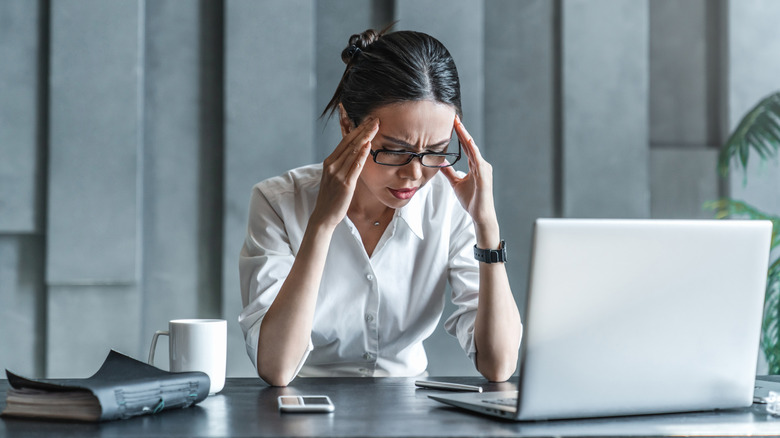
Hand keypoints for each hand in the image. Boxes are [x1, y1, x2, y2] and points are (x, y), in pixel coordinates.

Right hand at [311, 117, 379, 228]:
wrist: (324, 216)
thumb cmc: (332, 197)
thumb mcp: (335, 177)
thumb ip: (343, 165)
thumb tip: (355, 154)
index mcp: (329, 162)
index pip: (345, 141)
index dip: (357, 129)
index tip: (368, 121)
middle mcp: (332, 165)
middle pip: (350, 143)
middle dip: (363, 129)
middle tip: (375, 118)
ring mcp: (337, 174)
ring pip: (353, 151)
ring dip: (365, 137)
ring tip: (376, 126)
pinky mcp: (345, 184)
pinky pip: (355, 166)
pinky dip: (362, 155)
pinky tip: (368, 145)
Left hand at [440, 116, 499, 244]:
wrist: (480, 215)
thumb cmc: (472, 200)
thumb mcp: (456, 183)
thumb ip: (449, 172)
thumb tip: (440, 163)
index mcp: (475, 165)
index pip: (466, 147)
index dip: (459, 135)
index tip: (452, 123)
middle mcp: (481, 164)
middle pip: (469, 144)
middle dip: (461, 131)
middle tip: (454, 117)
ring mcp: (484, 169)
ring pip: (473, 149)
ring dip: (466, 136)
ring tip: (458, 125)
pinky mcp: (484, 175)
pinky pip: (477, 160)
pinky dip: (472, 150)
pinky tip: (468, 141)